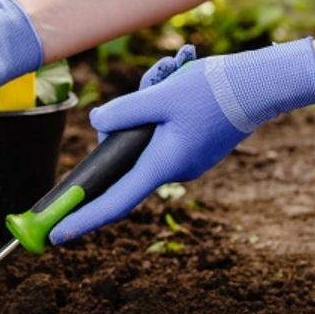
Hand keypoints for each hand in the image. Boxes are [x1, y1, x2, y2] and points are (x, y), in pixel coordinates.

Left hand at [50, 39, 314, 244]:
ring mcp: (185, 161)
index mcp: (162, 165)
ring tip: (163, 79)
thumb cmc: (210, 91)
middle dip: (116, 136)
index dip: (83, 219)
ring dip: (141, 113)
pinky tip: (170, 84)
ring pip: (141, 144)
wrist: (258, 86)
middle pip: (124, 163)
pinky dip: (156, 113)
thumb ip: (121, 112)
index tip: (56, 234)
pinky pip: (159, 136)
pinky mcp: (192, 148)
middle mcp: (173, 170)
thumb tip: (97, 123)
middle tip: (131, 99)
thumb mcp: (157, 96)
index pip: (114, 201)